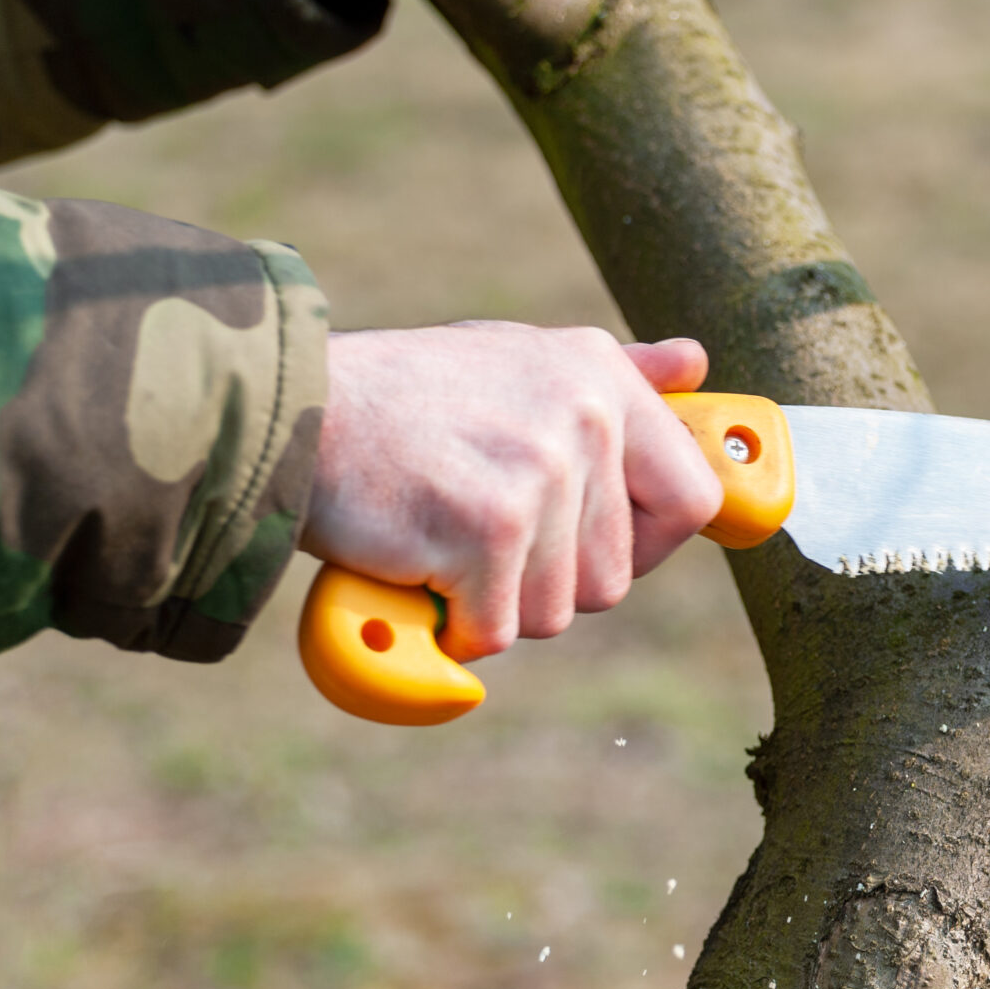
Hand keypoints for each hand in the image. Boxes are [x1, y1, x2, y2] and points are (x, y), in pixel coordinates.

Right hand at [299, 323, 722, 660]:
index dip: (650, 546)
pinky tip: (414, 565)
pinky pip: (495, 629)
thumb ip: (614, 374)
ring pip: (555, 611)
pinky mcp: (487, 527)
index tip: (593, 547)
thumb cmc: (405, 396)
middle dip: (547, 581)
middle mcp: (586, 416)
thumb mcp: (520, 359)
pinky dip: (449, 622)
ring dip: (494, 603)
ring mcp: (539, 472)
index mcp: (601, 377)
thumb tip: (695, 364)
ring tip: (441, 535)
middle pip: (615, 578)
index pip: (693, 500)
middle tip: (479, 531)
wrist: (293, 408)